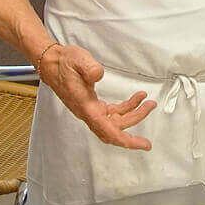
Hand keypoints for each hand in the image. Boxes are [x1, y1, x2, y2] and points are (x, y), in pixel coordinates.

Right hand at [40, 43, 156, 149]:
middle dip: (136, 120)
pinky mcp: (93, 105)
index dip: (126, 140)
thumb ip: (89, 67)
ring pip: (116, 121)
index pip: (107, 130)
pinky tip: (136, 98)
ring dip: (134, 113)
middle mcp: (88, 113)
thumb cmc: (64, 63)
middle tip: (151, 107)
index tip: (143, 144)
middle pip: (115, 128)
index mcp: (86, 107)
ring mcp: (91, 110)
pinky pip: (113, 113)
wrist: (52, 64)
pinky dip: (127, 107)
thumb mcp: (77, 59)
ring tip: (148, 101)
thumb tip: (98, 74)